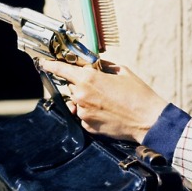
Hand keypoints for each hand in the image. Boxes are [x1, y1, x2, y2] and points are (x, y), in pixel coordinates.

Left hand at [39, 59, 167, 142]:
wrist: (148, 120)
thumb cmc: (138, 94)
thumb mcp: (122, 71)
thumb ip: (103, 66)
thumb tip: (95, 64)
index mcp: (89, 79)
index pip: (62, 69)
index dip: (51, 65)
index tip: (43, 63)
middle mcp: (81, 96)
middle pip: (72, 87)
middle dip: (83, 85)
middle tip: (101, 87)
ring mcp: (83, 113)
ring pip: (78, 102)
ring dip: (87, 100)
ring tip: (108, 102)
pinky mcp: (88, 127)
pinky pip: (84, 116)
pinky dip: (92, 113)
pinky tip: (108, 112)